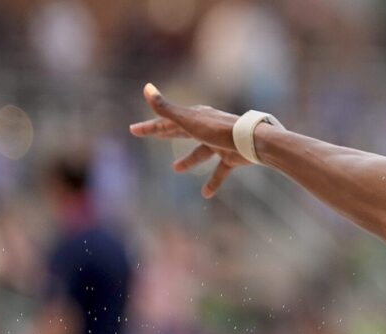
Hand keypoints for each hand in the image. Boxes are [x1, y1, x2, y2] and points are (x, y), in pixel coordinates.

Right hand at [128, 83, 251, 197]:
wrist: (252, 140)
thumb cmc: (219, 130)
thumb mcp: (189, 121)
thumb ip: (166, 109)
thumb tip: (146, 87)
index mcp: (194, 117)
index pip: (166, 121)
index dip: (150, 126)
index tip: (133, 130)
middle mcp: (206, 128)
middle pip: (181, 132)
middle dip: (164, 134)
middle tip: (148, 135)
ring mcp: (219, 142)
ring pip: (200, 152)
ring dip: (188, 160)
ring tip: (176, 169)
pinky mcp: (232, 156)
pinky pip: (220, 170)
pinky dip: (213, 181)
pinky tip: (206, 194)